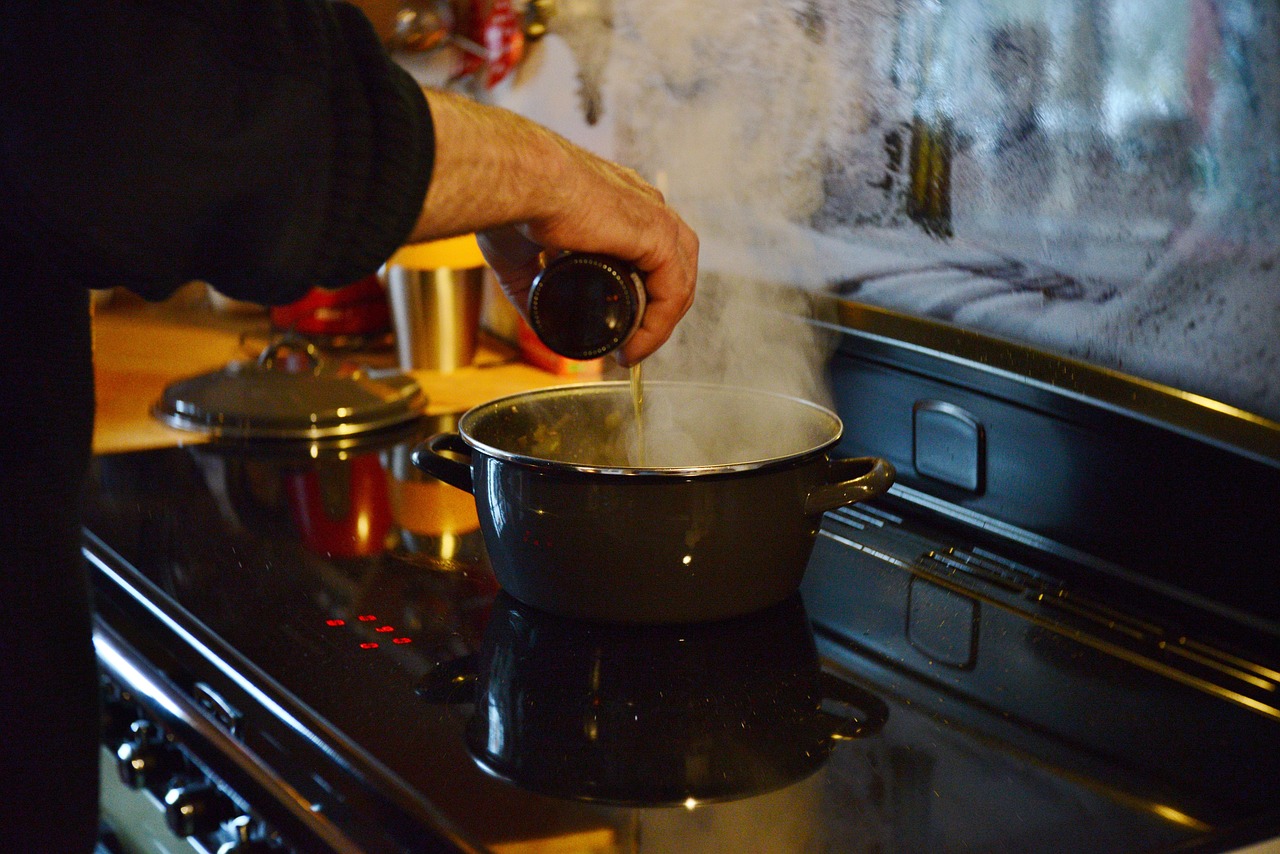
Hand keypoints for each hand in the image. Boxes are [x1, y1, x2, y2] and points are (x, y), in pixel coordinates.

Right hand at [408, 90, 697, 364]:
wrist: (517, 180)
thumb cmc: (510, 202)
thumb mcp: (519, 253)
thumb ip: (527, 282)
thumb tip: (533, 317)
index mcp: (616, 201)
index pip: (648, 248)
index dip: (641, 291)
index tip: (618, 327)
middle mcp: (642, 203)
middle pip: (673, 265)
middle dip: (657, 310)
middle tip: (629, 344)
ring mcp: (654, 215)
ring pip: (679, 279)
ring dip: (661, 322)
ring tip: (633, 351)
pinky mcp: (656, 233)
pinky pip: (673, 290)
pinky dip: (659, 325)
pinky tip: (635, 346)